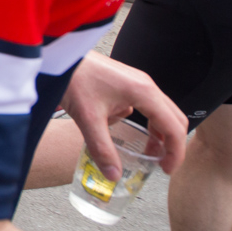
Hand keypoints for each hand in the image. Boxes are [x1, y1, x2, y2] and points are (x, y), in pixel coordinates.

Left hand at [62, 51, 187, 179]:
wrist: (56, 54)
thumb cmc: (72, 80)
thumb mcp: (87, 118)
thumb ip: (102, 149)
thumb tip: (114, 176)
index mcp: (144, 92)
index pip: (174, 127)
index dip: (175, 152)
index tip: (166, 170)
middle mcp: (145, 84)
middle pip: (172, 118)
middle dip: (170, 143)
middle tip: (160, 164)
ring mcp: (136, 81)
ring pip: (158, 110)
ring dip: (156, 132)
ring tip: (145, 152)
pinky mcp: (125, 80)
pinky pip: (143, 103)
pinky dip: (140, 120)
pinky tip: (118, 127)